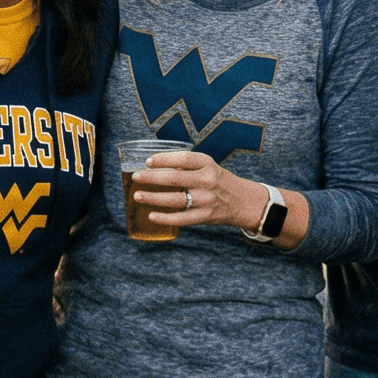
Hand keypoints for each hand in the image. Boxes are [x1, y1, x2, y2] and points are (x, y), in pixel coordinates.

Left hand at [131, 149, 262, 231]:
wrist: (242, 201)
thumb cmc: (218, 181)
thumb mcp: (208, 167)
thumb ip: (186, 166)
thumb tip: (154, 166)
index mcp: (207, 164)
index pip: (183, 158)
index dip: (163, 159)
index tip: (147, 161)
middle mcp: (207, 181)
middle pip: (175, 178)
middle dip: (151, 178)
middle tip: (135, 177)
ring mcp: (206, 200)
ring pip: (174, 199)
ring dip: (153, 198)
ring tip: (137, 195)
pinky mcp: (205, 217)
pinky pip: (181, 219)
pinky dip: (164, 218)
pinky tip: (151, 216)